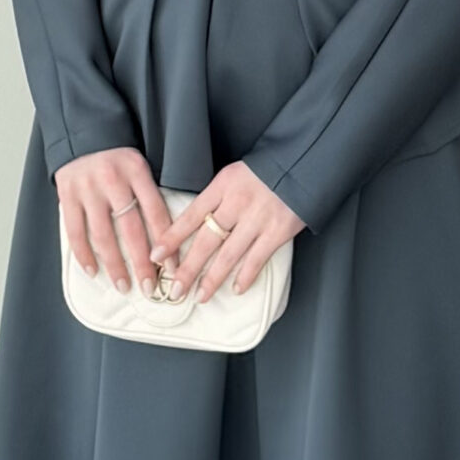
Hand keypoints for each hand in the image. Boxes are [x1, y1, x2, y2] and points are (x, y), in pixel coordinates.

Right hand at [56, 149, 178, 297]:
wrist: (82, 133)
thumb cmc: (115, 157)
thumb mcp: (139, 166)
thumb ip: (149, 195)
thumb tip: (167, 238)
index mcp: (137, 172)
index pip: (156, 212)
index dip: (166, 243)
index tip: (173, 268)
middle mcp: (113, 181)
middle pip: (131, 229)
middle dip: (142, 263)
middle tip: (149, 287)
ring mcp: (88, 189)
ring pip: (103, 236)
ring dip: (114, 265)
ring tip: (123, 285)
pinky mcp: (67, 195)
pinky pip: (75, 232)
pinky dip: (84, 254)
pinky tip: (93, 271)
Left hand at [148, 162, 303, 303]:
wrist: (303, 162)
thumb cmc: (266, 171)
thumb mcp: (234, 175)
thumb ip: (216, 197)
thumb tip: (193, 225)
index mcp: (222, 186)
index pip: (191, 215)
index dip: (172, 237)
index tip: (156, 255)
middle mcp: (237, 203)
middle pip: (206, 240)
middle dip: (188, 268)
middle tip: (175, 290)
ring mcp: (258, 218)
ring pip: (229, 254)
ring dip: (213, 279)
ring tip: (199, 296)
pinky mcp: (279, 230)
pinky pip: (258, 258)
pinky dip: (246, 275)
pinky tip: (235, 289)